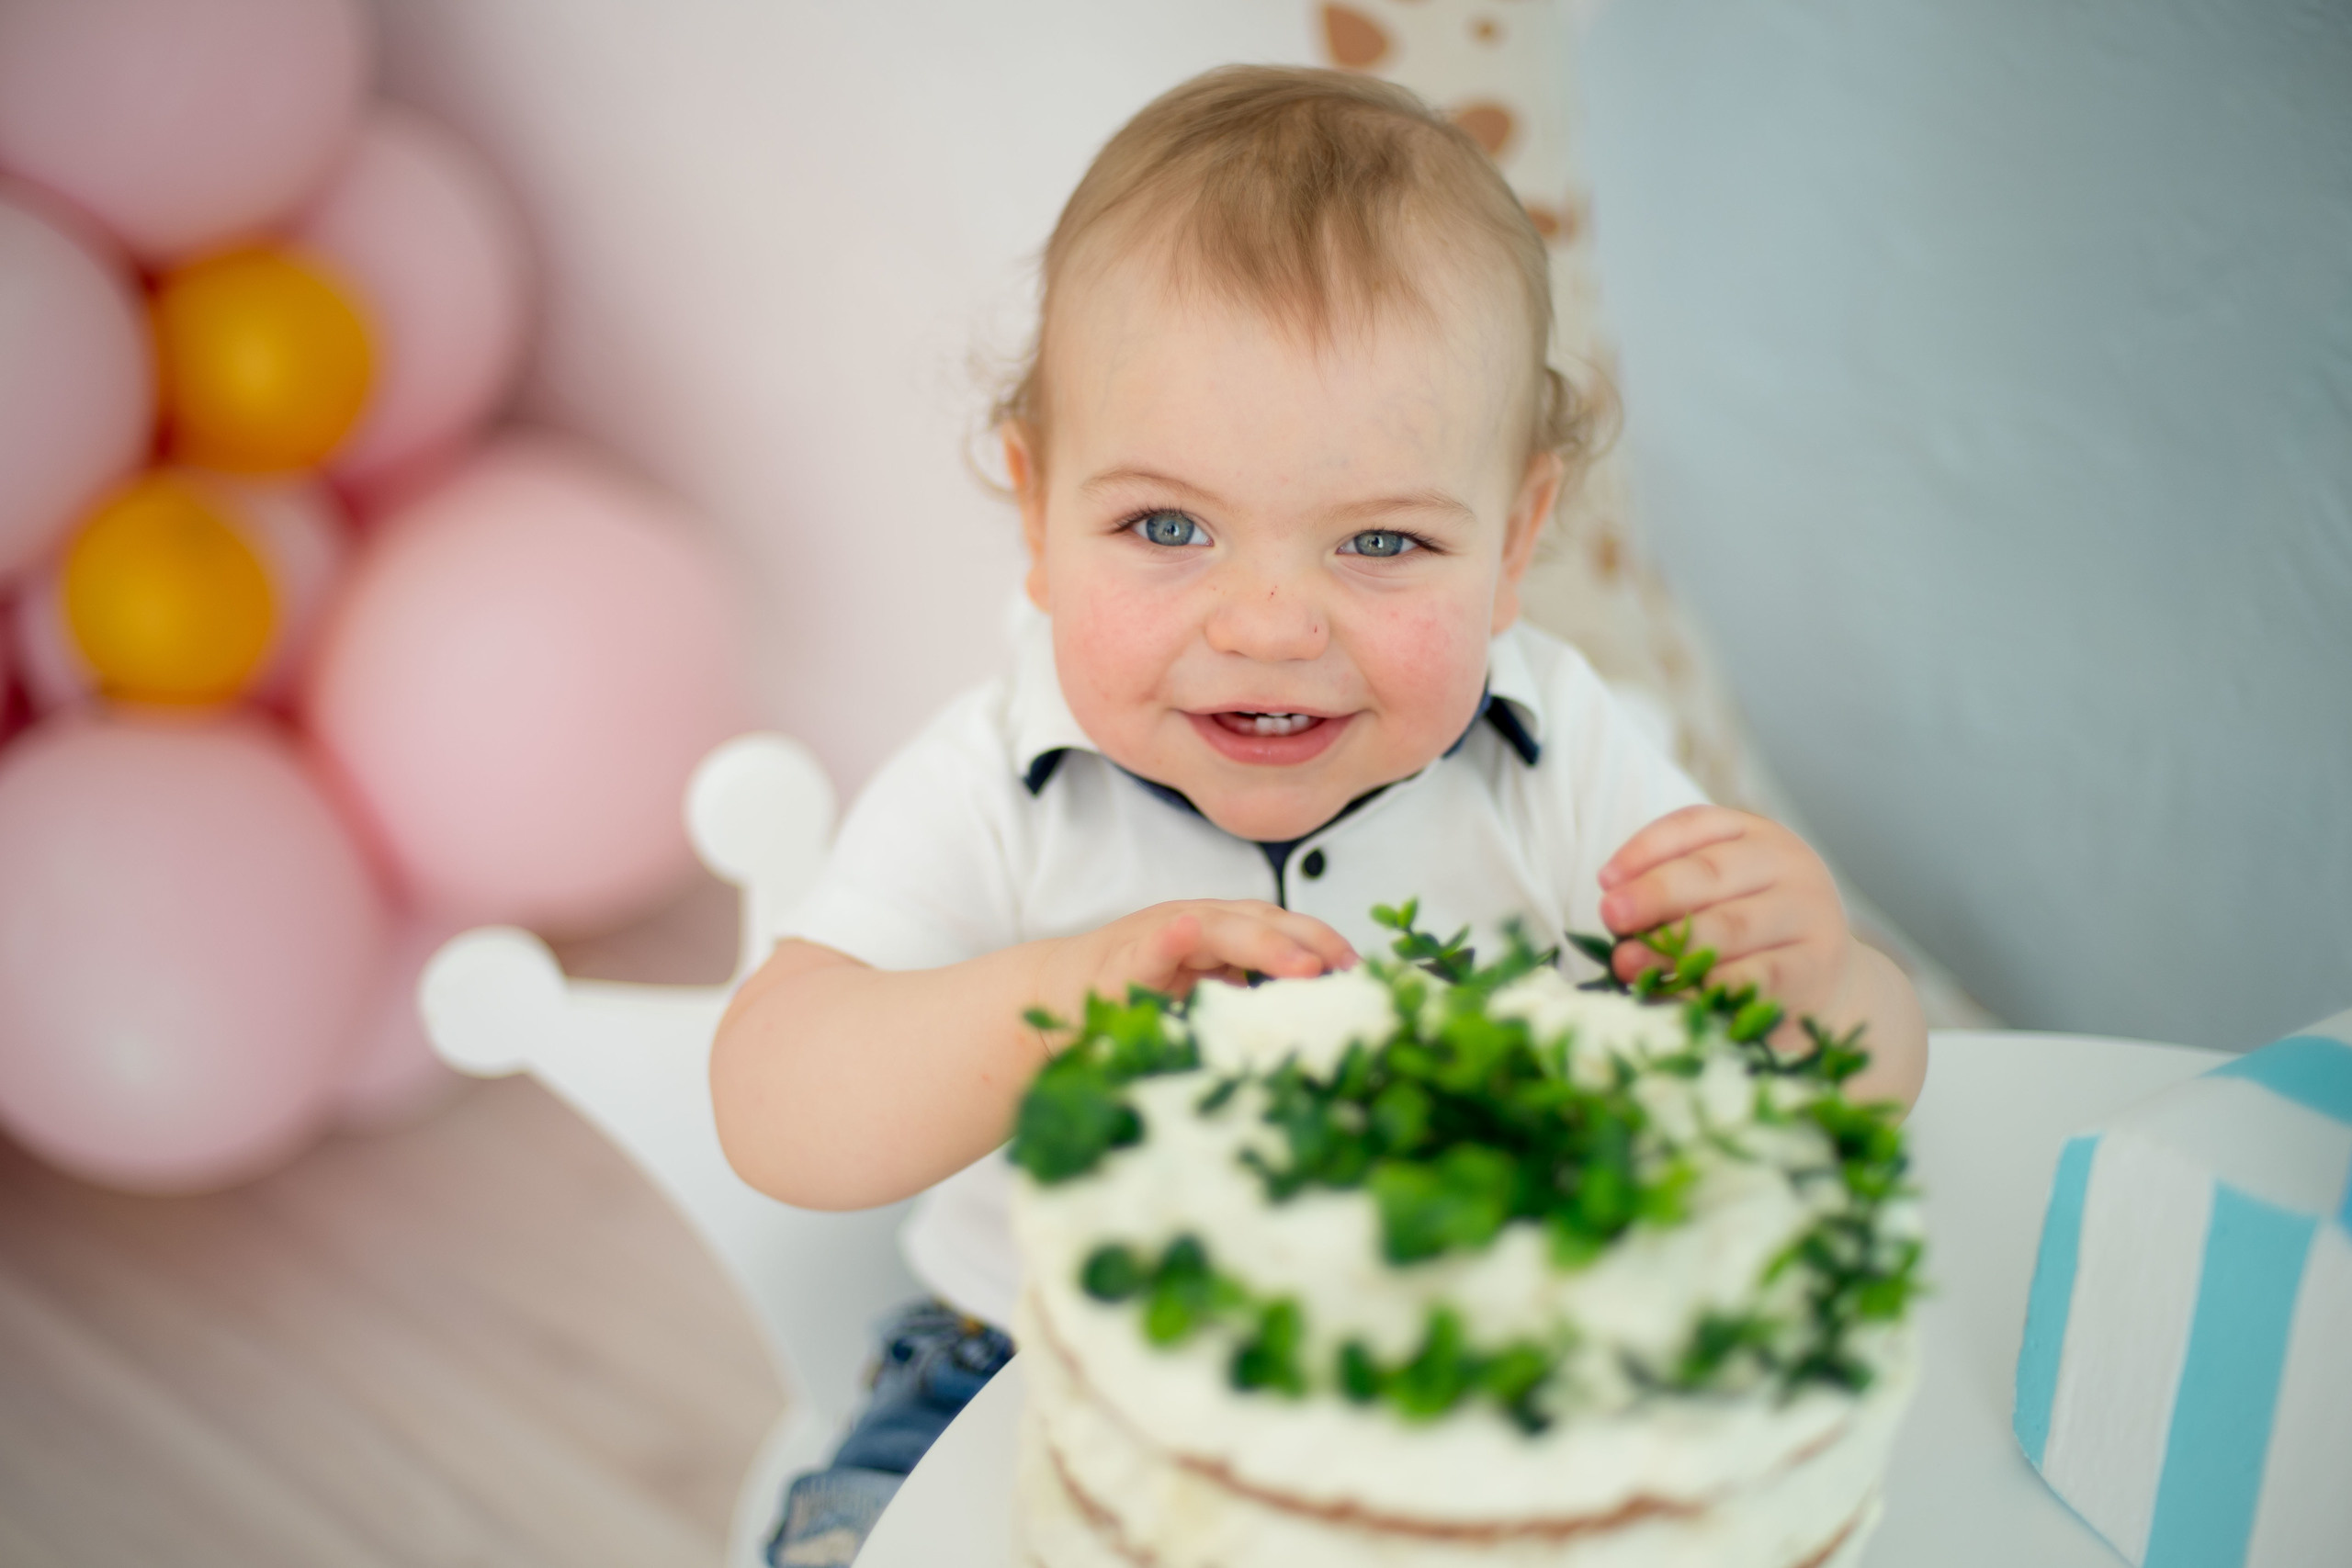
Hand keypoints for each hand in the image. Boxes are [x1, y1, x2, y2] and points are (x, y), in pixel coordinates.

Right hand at [1034, 900, 1356, 1020]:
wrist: (1055, 998)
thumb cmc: (1135, 1002)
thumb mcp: (1203, 1000)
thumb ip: (1247, 1001)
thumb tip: (1315, 1028)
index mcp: (1222, 936)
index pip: (1282, 928)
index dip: (1323, 943)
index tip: (1361, 972)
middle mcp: (1197, 926)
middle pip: (1260, 921)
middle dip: (1307, 942)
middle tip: (1345, 971)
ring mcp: (1160, 938)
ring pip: (1217, 929)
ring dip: (1264, 944)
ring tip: (1304, 965)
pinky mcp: (1123, 962)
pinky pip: (1150, 950)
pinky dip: (1169, 941)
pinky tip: (1183, 935)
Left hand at [1598, 806, 1857, 1040]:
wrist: (1825, 985)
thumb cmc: (1746, 936)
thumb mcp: (1713, 897)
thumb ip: (1668, 892)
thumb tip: (1612, 898)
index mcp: (1754, 834)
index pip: (1693, 826)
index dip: (1644, 850)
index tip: (1604, 880)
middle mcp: (1787, 864)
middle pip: (1710, 872)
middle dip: (1653, 894)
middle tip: (1610, 916)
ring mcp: (1808, 911)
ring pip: (1732, 924)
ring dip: (1672, 945)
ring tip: (1627, 962)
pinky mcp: (1817, 963)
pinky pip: (1759, 974)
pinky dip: (1715, 984)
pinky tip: (1681, 992)